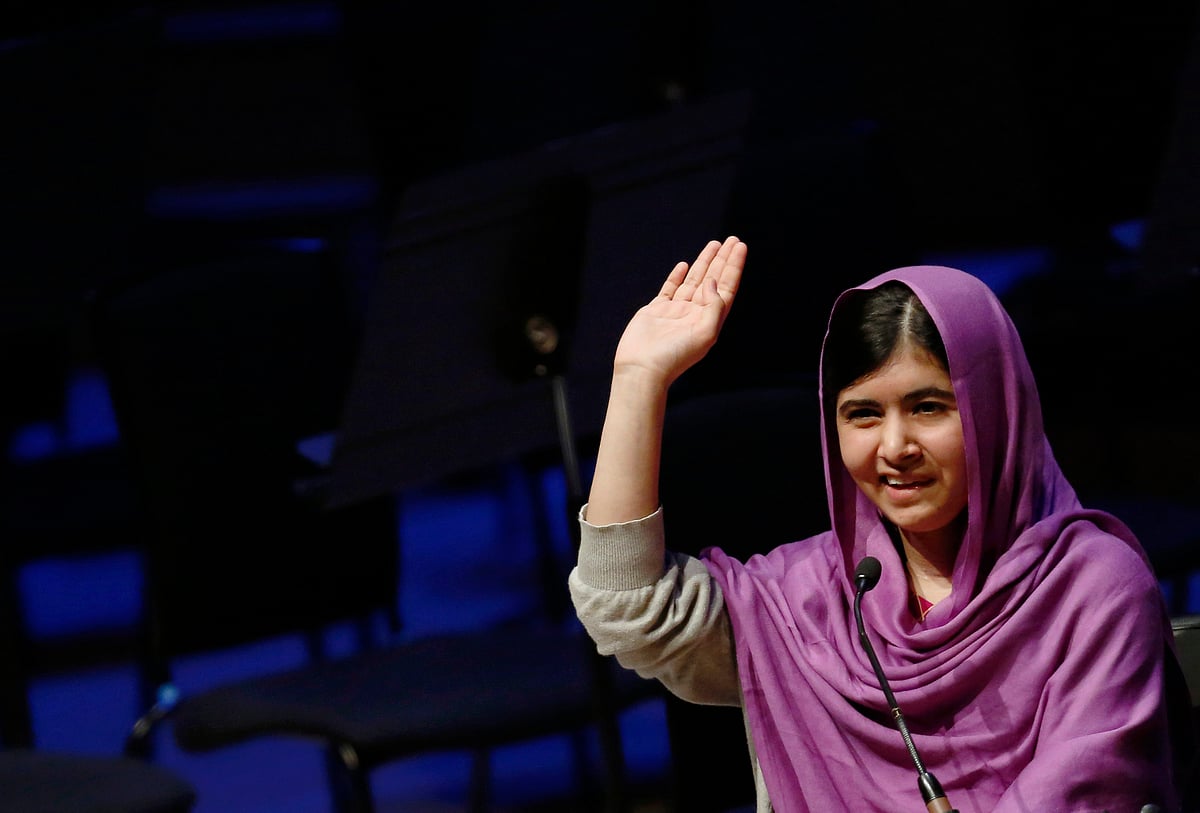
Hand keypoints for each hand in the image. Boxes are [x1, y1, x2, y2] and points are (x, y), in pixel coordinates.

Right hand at [612, 235, 744, 385]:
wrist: (642, 368)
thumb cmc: (674, 357)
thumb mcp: (705, 334)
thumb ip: (713, 306)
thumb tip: (711, 282)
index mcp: (709, 320)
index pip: (726, 287)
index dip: (734, 267)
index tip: (740, 247)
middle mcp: (695, 314)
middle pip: (713, 280)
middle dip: (723, 260)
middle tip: (732, 239)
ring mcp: (675, 311)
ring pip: (694, 280)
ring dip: (705, 262)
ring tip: (714, 244)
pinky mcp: (656, 311)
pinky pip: (670, 288)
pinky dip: (678, 276)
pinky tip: (685, 265)